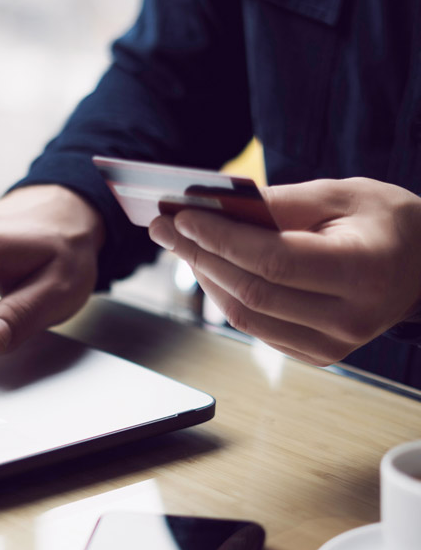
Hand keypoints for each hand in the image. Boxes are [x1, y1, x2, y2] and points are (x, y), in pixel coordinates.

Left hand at [149, 177, 420, 365]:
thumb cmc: (386, 223)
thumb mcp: (344, 194)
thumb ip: (281, 202)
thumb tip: (215, 205)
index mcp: (364, 272)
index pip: (274, 261)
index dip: (222, 239)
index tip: (183, 216)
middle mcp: (349, 320)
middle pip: (253, 292)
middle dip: (200, 256)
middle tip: (164, 227)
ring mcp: (333, 346)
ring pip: (246, 317)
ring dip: (206, 278)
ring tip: (182, 244)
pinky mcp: (317, 355)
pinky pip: (257, 329)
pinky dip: (226, 297)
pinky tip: (211, 268)